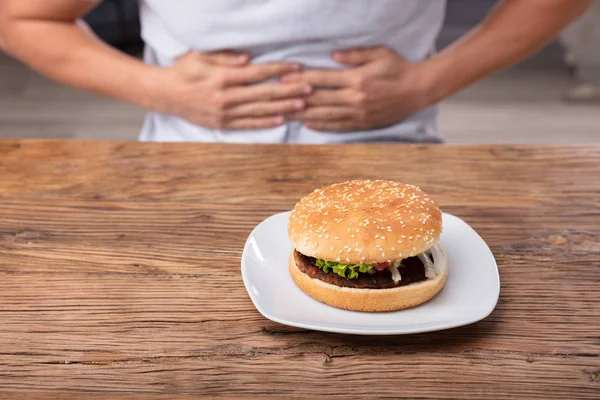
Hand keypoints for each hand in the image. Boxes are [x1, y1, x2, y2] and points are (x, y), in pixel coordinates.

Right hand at [159, 51, 311, 129]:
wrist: (164, 94)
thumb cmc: (184, 71)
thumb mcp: (200, 56)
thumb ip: (224, 56)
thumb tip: (249, 58)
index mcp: (222, 77)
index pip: (258, 73)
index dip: (279, 71)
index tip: (297, 68)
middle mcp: (226, 97)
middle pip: (264, 94)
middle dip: (289, 91)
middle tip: (309, 88)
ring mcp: (225, 113)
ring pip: (260, 111)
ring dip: (283, 108)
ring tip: (303, 105)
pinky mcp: (222, 124)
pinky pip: (248, 124)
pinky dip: (266, 123)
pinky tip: (282, 120)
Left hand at [281, 46, 434, 131]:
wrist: (418, 90)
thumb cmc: (399, 68)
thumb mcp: (379, 53)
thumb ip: (355, 55)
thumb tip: (333, 56)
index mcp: (357, 79)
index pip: (322, 79)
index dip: (301, 79)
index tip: (284, 80)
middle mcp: (355, 98)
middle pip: (319, 99)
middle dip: (296, 99)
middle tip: (276, 100)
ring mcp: (358, 113)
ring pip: (325, 115)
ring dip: (304, 115)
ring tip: (286, 115)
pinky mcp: (363, 123)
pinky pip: (338, 126)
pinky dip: (322, 125)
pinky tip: (309, 124)